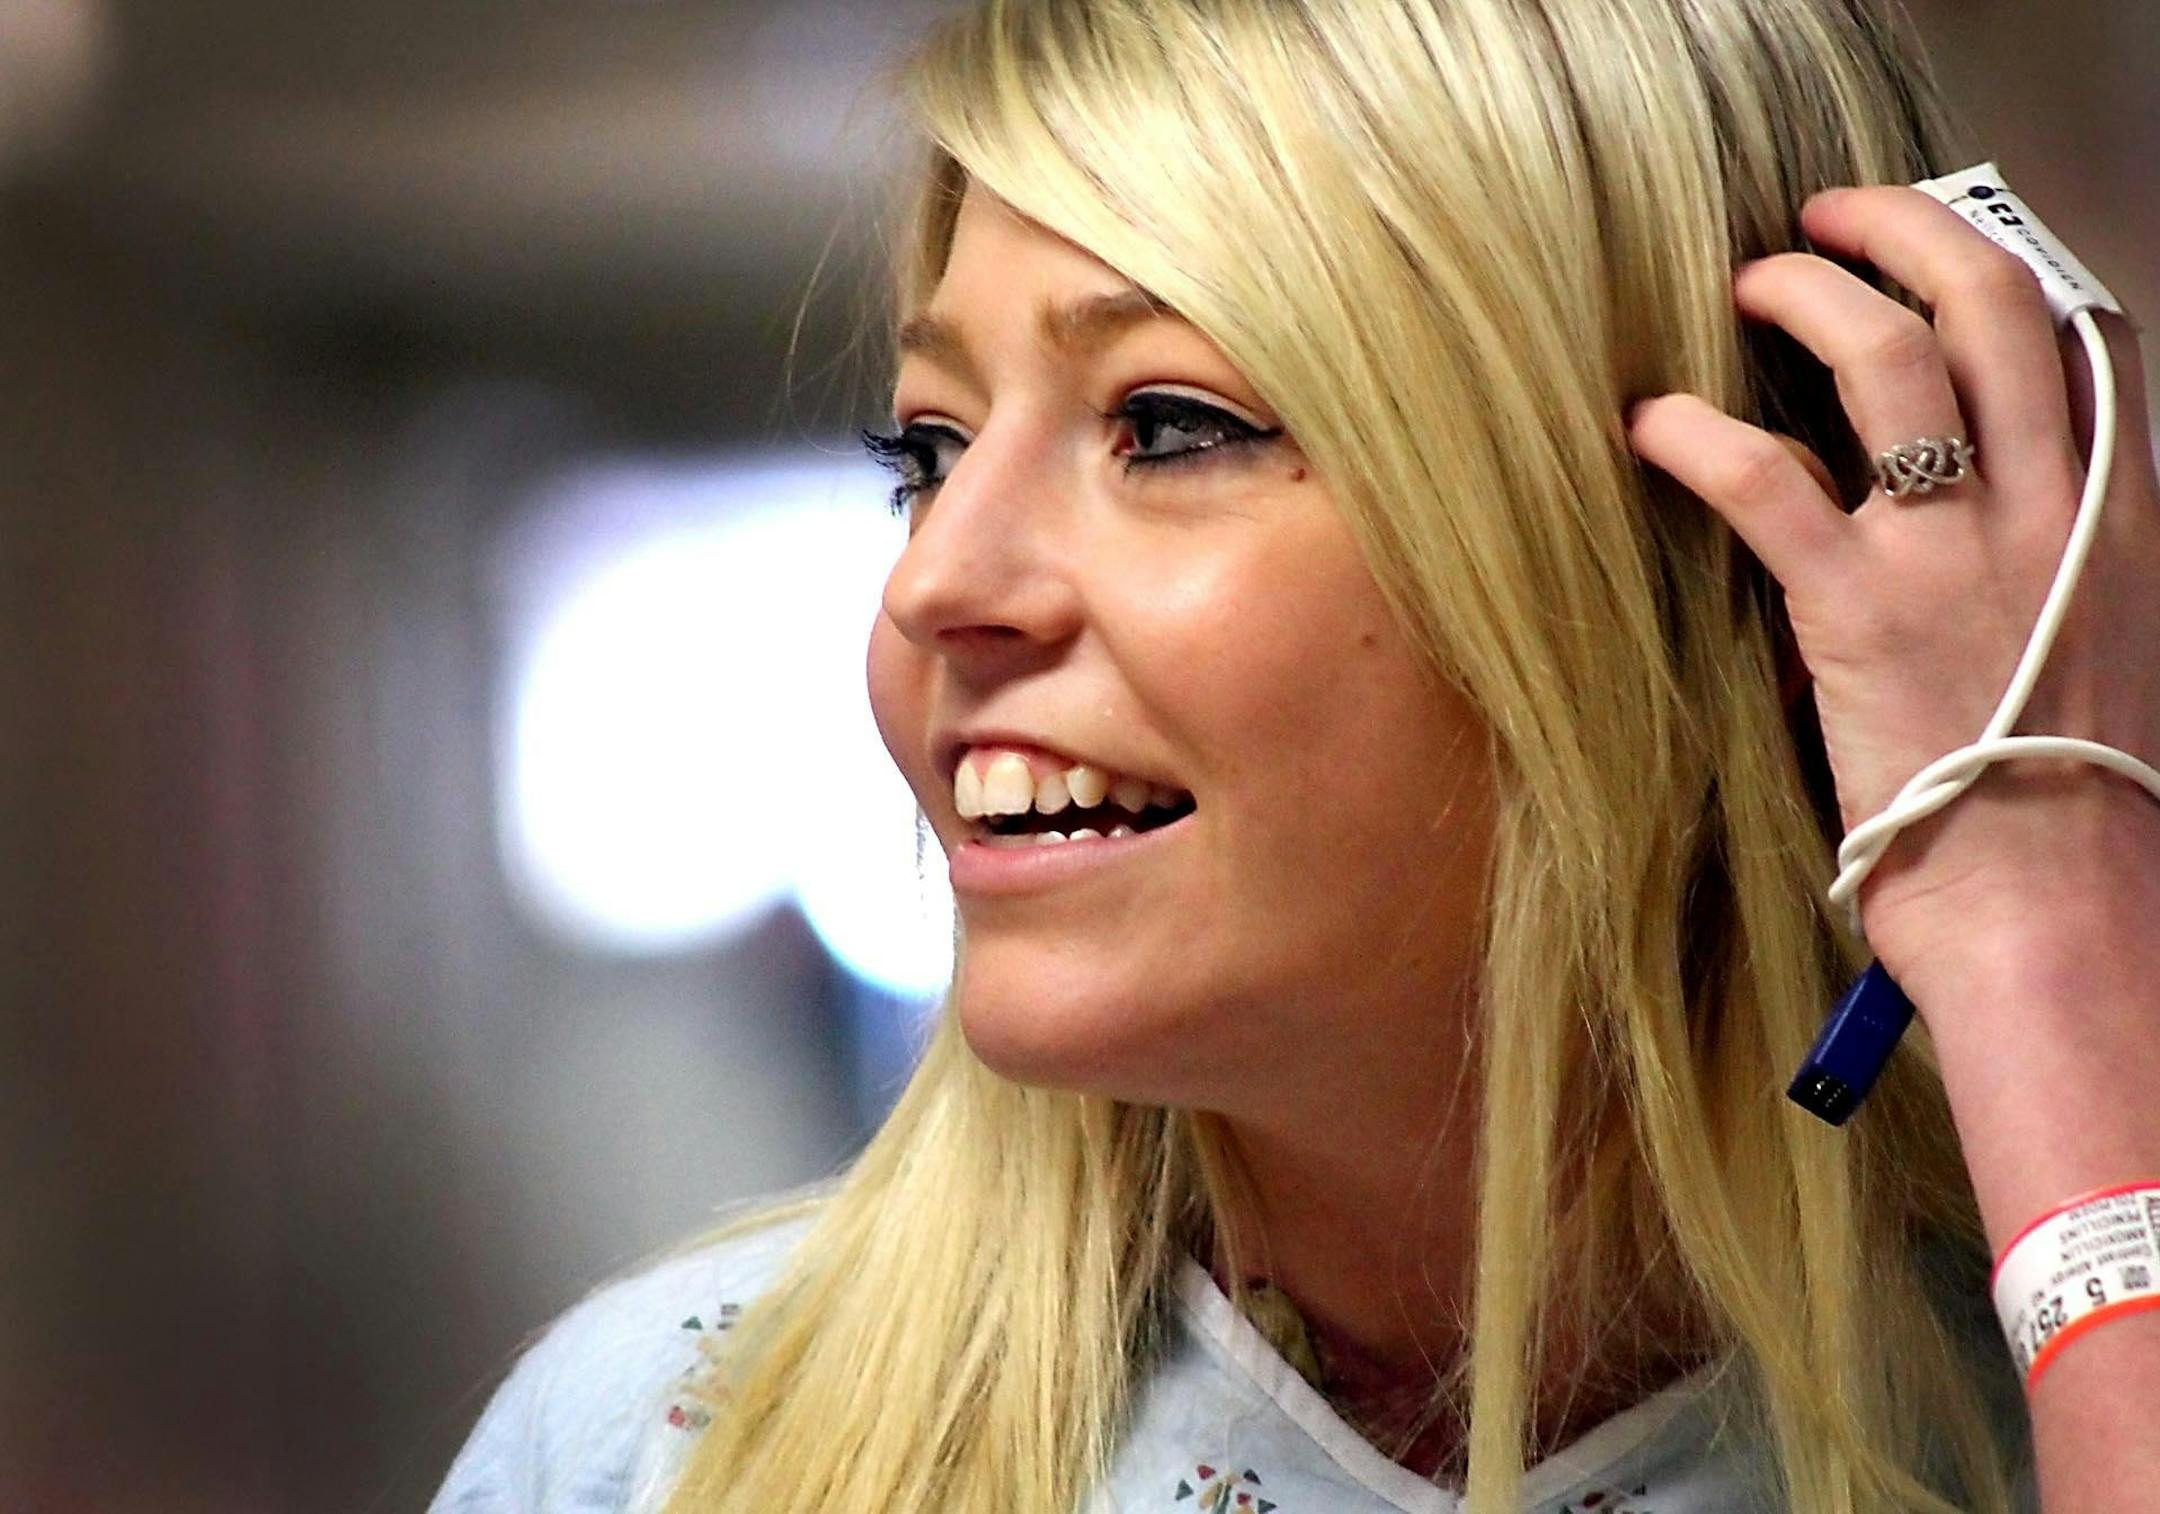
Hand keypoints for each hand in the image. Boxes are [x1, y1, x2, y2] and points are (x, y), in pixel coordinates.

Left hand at [1626, 185, 2159, 999]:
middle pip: (1993, 304)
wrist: (2052, 922)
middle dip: (1904, 231)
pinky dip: (1694, 434)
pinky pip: (1764, 480)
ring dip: (1805, 296)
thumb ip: (2030, 577)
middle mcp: (2050, 511)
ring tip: (1742, 286)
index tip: (1926, 261)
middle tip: (1827, 217)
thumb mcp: (2081, 663)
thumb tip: (1948, 536)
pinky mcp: (1859, 612)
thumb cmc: (2055, 818)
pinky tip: (1646, 424)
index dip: (1994, 277)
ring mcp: (1957, 553)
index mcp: (2112, 524)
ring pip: (1889, 356)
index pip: (2078, 346)